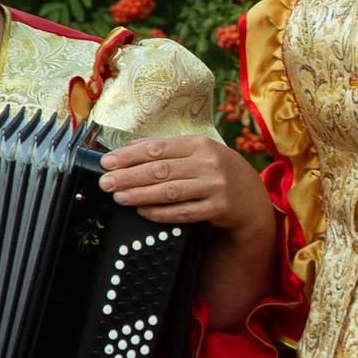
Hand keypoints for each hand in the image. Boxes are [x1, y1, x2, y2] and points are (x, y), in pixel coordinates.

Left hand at [100, 134, 267, 231]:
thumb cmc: (219, 170)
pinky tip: (143, 211)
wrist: (252, 196)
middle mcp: (208, 163)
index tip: (108, 162)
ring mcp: (215, 187)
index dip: (129, 156)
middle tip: (106, 182)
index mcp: (200, 144)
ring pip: (169, 192)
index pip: (158, 148)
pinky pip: (183, 212)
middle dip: (128, 176)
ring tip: (119, 196)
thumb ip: (166, 148)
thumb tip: (130, 147)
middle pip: (160, 170)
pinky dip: (160, 213)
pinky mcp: (218, 208)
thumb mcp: (198, 151)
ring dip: (140, 195)